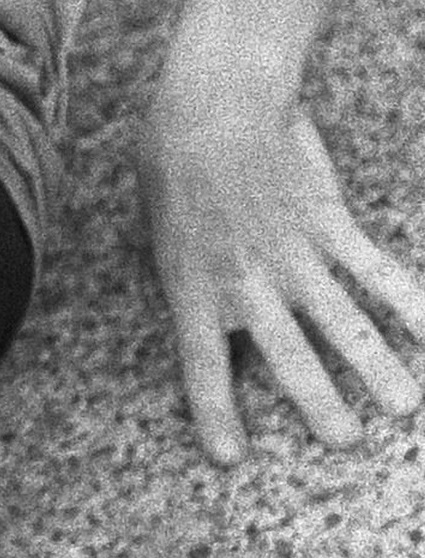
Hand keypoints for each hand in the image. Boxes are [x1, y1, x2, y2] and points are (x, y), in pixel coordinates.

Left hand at [142, 81, 424, 464]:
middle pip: (287, 357)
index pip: (202, 365)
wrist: (214, 99)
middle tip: (344, 443)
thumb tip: (213, 315)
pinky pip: (376, 271)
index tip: (230, 458)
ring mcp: (292, 253)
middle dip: (319, 404)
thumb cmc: (174, 159)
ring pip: (342, 322)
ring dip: (376, 367)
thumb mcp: (158, 228)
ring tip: (402, 407)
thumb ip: (188, 278)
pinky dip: (410, 302)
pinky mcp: (328, 224)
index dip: (215, 414)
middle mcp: (245, 279)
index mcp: (191, 285)